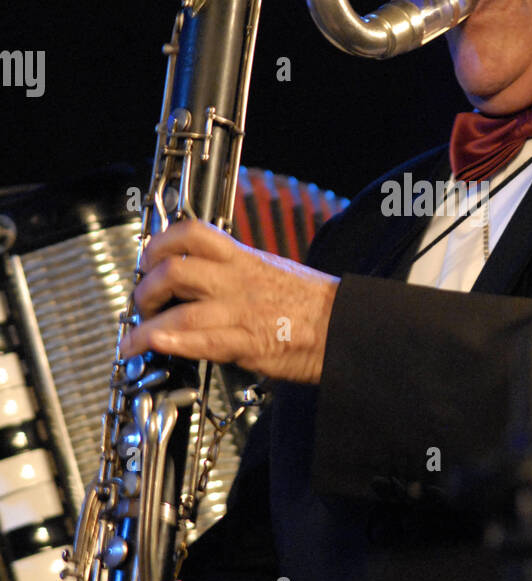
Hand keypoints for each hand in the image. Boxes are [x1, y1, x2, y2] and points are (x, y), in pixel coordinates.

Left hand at [118, 219, 339, 383]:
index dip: (159, 243)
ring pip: (180, 313)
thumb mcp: (271, 269)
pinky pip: (202, 343)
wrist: (346, 326)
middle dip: (145, 289)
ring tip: (136, 339)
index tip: (148, 258)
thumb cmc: (313, 303)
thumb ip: (236, 270)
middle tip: (141, 304)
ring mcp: (241, 313)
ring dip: (148, 327)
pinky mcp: (248, 344)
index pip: (192, 234)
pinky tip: (155, 347)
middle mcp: (237, 281)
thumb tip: (202, 274)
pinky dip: (173, 344)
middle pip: (175, 271)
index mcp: (243, 259)